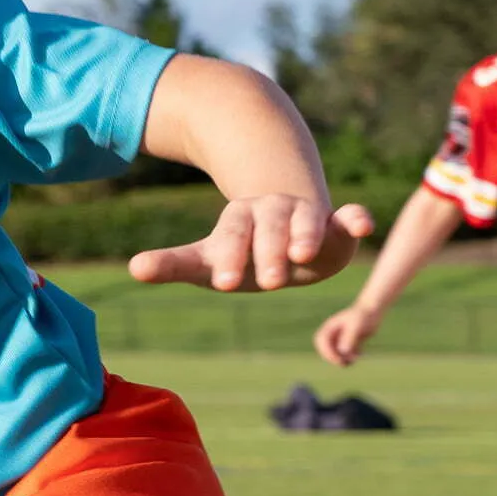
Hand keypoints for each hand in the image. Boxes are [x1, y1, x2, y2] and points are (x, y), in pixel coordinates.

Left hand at [128, 197, 373, 292]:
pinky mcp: (336, 225)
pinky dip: (356, 219)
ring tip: (303, 255)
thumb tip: (133, 267)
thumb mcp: (207, 261)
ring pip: (306, 220)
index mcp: (238, 221)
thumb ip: (173, 264)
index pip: (230, 234)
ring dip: (306, 234)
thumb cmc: (241, 254)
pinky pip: (348, 218)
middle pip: (269, 226)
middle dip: (268, 250)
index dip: (229, 255)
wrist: (285, 239)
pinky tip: (364, 225)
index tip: (223, 282)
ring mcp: (306, 216)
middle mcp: (272, 213)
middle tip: (268, 282)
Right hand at [314, 304, 380, 366]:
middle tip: (344, 363)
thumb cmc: (364, 316)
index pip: (321, 341)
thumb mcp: (356, 326)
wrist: (374, 311)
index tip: (338, 358)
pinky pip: (346, 354)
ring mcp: (340, 338)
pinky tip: (361, 353)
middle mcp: (333, 333)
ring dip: (343, 359)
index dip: (326, 351)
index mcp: (330, 326)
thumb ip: (349, 338)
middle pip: (326, 349)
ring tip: (355, 359)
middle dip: (333, 357)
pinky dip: (351, 357)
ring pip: (336, 353)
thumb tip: (342, 352)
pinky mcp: (349, 342)